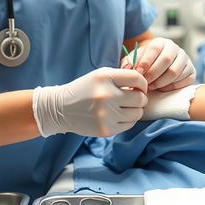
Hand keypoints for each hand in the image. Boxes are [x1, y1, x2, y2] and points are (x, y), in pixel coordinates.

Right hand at [32, 67, 147, 136]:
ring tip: (125, 107)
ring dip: (135, 110)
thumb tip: (143, 86)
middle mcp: (106, 95)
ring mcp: (106, 114)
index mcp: (105, 77)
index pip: (136, 79)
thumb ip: (121, 77)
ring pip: (137, 113)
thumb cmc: (84, 90)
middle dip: (140, 98)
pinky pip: (129, 124)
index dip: (142, 84)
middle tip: (132, 99)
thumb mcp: (99, 76)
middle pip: (139, 98)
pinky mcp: (106, 129)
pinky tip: (119, 115)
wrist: (61, 109)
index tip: (139, 87)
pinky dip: (128, 120)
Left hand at [121, 37, 195, 90]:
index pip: (154, 48)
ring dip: (161, 82)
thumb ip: (129, 63)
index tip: (138, 73)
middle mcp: (175, 48)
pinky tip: (162, 88)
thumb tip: (127, 68)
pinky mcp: (192, 71)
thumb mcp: (135, 61)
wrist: (159, 71)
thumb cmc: (145, 65)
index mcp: (160, 42)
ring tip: (152, 87)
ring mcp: (185, 59)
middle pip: (166, 60)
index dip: (146, 61)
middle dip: (153, 73)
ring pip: (174, 72)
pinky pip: (183, 81)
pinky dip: (171, 87)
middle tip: (145, 83)